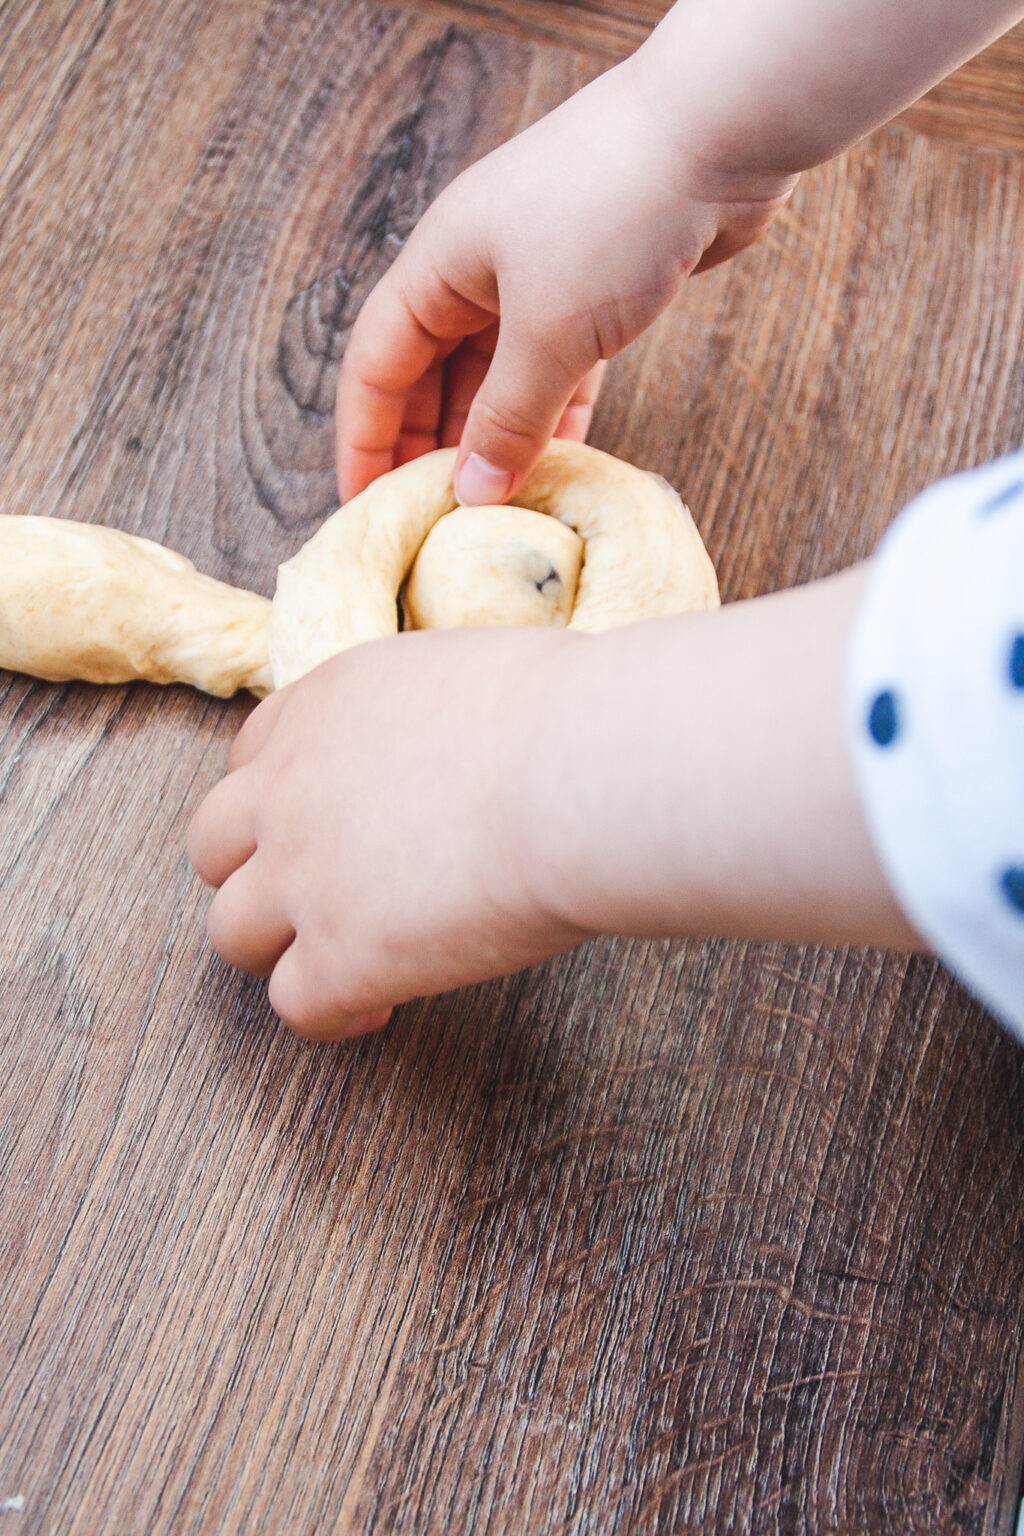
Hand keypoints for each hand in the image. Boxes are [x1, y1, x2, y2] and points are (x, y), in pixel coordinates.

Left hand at [187, 627, 591, 1040]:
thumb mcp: (464, 671)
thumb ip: (423, 710)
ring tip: (338, 963)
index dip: (278, 798)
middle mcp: (289, 790)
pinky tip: (379, 1008)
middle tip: (314, 896)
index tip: (321, 824)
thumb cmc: (563, 714)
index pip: (250, 755)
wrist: (582, 773)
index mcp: (323, 707)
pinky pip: (295, 1007)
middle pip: (213, 846)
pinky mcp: (342, 957)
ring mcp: (305, 878)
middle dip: (254, 873)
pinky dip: (330, 1015)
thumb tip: (462, 739)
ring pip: (231, 933)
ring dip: (279, 950)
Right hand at [335, 51, 793, 505]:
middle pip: (432, 377)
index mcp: (439, 265)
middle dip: (430, 448)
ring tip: (491, 511)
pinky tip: (555, 468)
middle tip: (430, 523)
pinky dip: (554, 418)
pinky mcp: (599, 294)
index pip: (375, 366)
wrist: (722, 131)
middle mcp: (478, 271)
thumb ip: (505, 421)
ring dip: (494, 441)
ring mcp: (540, 280)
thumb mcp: (547, 332)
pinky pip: (559, 373)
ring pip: (498, 379)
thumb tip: (471, 494)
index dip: (364, 439)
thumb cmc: (615, 212)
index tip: (365, 506)